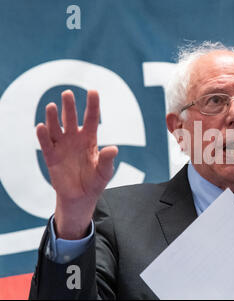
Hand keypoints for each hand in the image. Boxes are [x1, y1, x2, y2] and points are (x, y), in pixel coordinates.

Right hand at [36, 90, 117, 238]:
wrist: (81, 197)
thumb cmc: (95, 181)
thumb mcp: (105, 172)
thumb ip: (107, 160)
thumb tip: (113, 149)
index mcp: (90, 139)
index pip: (92, 119)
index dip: (92, 105)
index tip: (93, 91)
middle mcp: (74, 139)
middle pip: (71, 119)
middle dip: (69, 106)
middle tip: (67, 93)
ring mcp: (62, 147)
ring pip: (56, 128)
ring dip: (53, 117)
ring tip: (52, 106)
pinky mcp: (51, 157)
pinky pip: (46, 144)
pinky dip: (43, 136)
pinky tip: (41, 126)